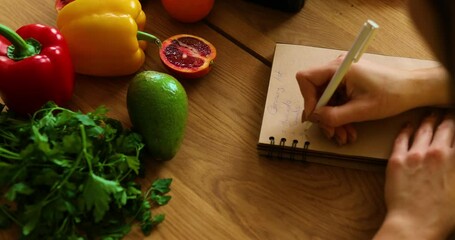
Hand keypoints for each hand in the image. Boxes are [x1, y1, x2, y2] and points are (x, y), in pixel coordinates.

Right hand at [296, 55, 449, 144]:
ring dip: (332, 119)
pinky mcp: (348, 82)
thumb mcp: (361, 110)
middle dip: (323, 116)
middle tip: (332, 133)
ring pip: (326, 100)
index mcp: (339, 68)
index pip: (306, 78)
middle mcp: (337, 68)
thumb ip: (333, 115)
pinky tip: (349, 128)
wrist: (413, 90)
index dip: (307, 99)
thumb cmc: (392, 94)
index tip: (316, 116)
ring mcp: (342, 75)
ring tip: (344, 135)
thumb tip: (313, 118)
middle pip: (316, 93)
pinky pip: (336, 100)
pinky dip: (340, 115)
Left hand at [373, 111, 454, 238]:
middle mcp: (438, 152)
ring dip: (428, 120)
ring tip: (430, 114)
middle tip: (447, 113)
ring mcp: (416, 155)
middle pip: (445, 127)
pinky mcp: (397, 160)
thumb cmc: (443, 214)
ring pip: (423, 129)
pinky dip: (405, 129)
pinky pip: (401, 139)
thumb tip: (454, 160)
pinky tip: (407, 125)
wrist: (415, 223)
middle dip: (447, 118)